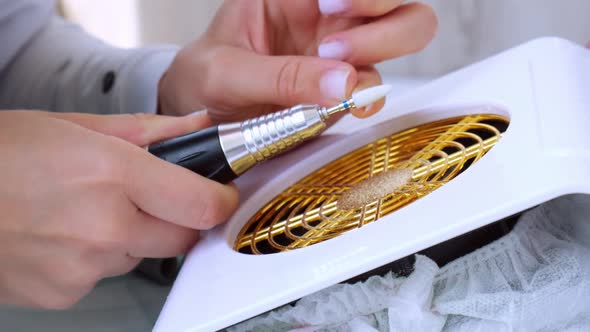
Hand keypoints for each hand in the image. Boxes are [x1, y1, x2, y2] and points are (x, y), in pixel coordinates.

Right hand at [0, 111, 237, 308]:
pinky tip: (66, 234)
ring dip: (130, 236)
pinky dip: (96, 257)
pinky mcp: (63, 293)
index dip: (218, 200)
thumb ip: (150, 132)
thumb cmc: (1, 153)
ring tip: (89, 210)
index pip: (201, 204)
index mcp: (112, 174)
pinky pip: (103, 276)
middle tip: (148, 198)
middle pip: (180, 238)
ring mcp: (82, 266)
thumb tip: (199, 127)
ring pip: (139, 256)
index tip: (218, 194)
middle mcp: (103, 225)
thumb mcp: (77, 125)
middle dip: (177, 219)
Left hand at [159, 0, 436, 121]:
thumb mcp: (225, 71)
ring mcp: (345, 53)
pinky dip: (372, 98)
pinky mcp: (346, 91)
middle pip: (399, 0)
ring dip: (380, 53)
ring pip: (405, 35)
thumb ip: (280, 75)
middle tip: (335, 49)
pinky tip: (345, 105)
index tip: (328, 6)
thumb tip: (344, 85)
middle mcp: (331, 17)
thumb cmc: (206, 77)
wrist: (202, 114)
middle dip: (384, 18)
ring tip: (337, 82)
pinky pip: (378, 89)